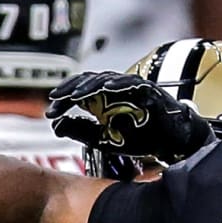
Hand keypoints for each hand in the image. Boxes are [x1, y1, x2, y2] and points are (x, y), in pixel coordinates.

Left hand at [46, 71, 214, 161]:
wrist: (170, 143)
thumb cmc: (140, 137)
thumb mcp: (104, 139)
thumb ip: (82, 131)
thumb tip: (57, 125)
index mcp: (104, 99)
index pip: (79, 92)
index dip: (64, 99)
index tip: (50, 111)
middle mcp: (115, 90)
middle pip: (89, 82)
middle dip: (71, 91)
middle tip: (56, 100)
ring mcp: (132, 88)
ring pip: (107, 79)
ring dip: (90, 86)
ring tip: (76, 95)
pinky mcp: (148, 90)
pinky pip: (132, 83)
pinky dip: (119, 83)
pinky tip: (106, 87)